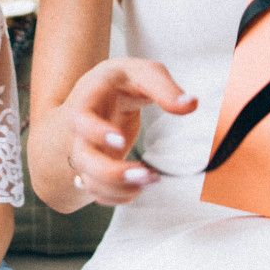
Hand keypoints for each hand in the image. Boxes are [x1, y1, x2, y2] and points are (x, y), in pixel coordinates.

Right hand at [65, 57, 196, 204]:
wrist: (103, 93)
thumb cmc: (123, 80)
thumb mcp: (144, 72)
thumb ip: (164, 87)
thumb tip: (189, 105)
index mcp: (88, 101)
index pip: (80, 119)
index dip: (96, 132)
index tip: (120, 140)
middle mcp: (81, 130)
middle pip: (82, 158)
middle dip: (111, 173)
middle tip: (144, 174)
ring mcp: (87, 151)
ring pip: (90, 180)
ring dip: (119, 188)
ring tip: (151, 180)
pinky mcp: (96, 168)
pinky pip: (98, 191)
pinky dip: (118, 197)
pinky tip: (140, 188)